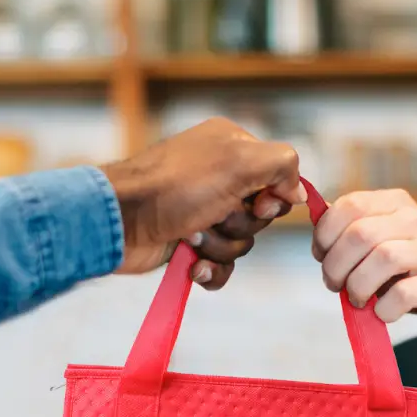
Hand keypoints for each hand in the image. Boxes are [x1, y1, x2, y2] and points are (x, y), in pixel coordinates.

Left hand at [99, 117, 305, 289]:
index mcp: (232, 147)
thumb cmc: (176, 187)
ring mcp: (202, 211)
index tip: (258, 202)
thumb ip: (282, 165)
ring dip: (220, 246)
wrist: (120, 221)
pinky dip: (210, 269)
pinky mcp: (188, 243)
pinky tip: (191, 263)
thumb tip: (296, 191)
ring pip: (240, 242)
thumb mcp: (239, 161)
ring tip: (191, 236)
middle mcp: (218, 177)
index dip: (273, 197)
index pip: (278, 177)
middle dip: (240, 224)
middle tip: (213, 215)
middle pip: (260, 214)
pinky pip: (220, 265)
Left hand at [312, 189, 416, 337]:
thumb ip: (351, 231)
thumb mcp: (382, 241)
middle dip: (336, 266)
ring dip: (358, 286)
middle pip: (361, 234)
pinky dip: (384, 308)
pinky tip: (382, 312)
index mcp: (396, 203)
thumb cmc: (412, 270)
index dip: (325, 234)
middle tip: (335, 285)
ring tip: (357, 300)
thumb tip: (318, 219)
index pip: (350, 205)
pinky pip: (404, 293)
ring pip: (383, 258)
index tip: (322, 257)